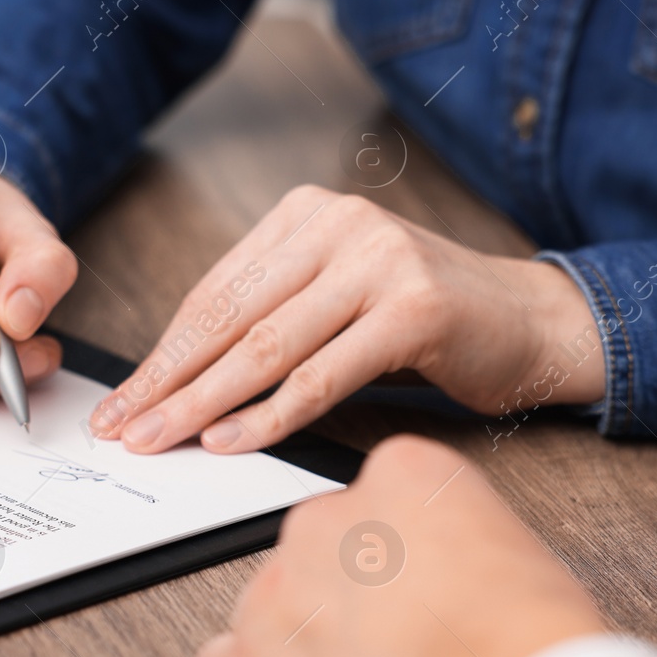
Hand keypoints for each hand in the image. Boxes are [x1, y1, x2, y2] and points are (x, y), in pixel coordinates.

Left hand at [86, 185, 601, 453]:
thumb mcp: (339, 302)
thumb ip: (274, 320)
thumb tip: (182, 380)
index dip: (163, 353)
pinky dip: (270, 415)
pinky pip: (323, 373)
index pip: (215, 292)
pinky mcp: (414, 307)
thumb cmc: (428, 324)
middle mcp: (339, 225)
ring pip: (267, 346)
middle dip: (168, 380)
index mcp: (308, 215)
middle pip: (230, 317)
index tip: (124, 400)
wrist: (534, 323)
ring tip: (159, 441)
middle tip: (122, 428)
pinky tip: (230, 441)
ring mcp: (379, 260)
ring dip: (203, 402)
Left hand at [193, 435, 604, 656]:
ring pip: (272, 612)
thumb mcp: (524, 557)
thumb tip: (446, 579)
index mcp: (400, 477)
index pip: (379, 504)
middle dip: (349, 602)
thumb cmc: (532, 655)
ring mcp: (272, 593)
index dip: (406, 561)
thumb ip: (458, 546)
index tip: (425, 596)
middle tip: (399, 656)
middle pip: (321, 553)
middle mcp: (324, 520)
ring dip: (303, 651)